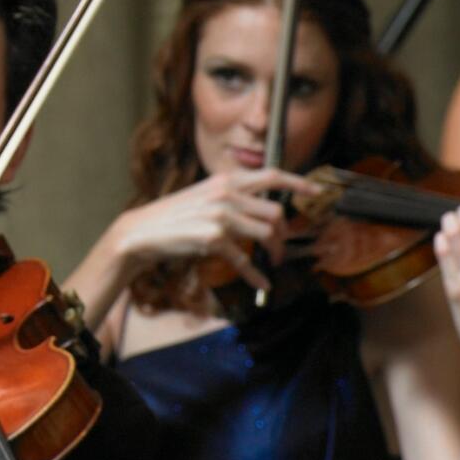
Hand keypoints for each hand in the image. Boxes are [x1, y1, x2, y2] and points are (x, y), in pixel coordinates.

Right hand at [117, 167, 312, 294]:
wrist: (142, 232)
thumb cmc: (174, 217)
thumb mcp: (204, 196)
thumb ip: (231, 197)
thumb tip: (263, 209)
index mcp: (225, 180)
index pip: (271, 175)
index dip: (298, 183)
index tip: (317, 192)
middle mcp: (225, 193)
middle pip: (275, 212)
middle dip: (285, 233)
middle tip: (282, 246)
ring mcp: (220, 216)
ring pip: (267, 234)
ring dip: (276, 252)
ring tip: (274, 262)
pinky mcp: (214, 239)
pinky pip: (245, 260)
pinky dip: (256, 275)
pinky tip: (261, 284)